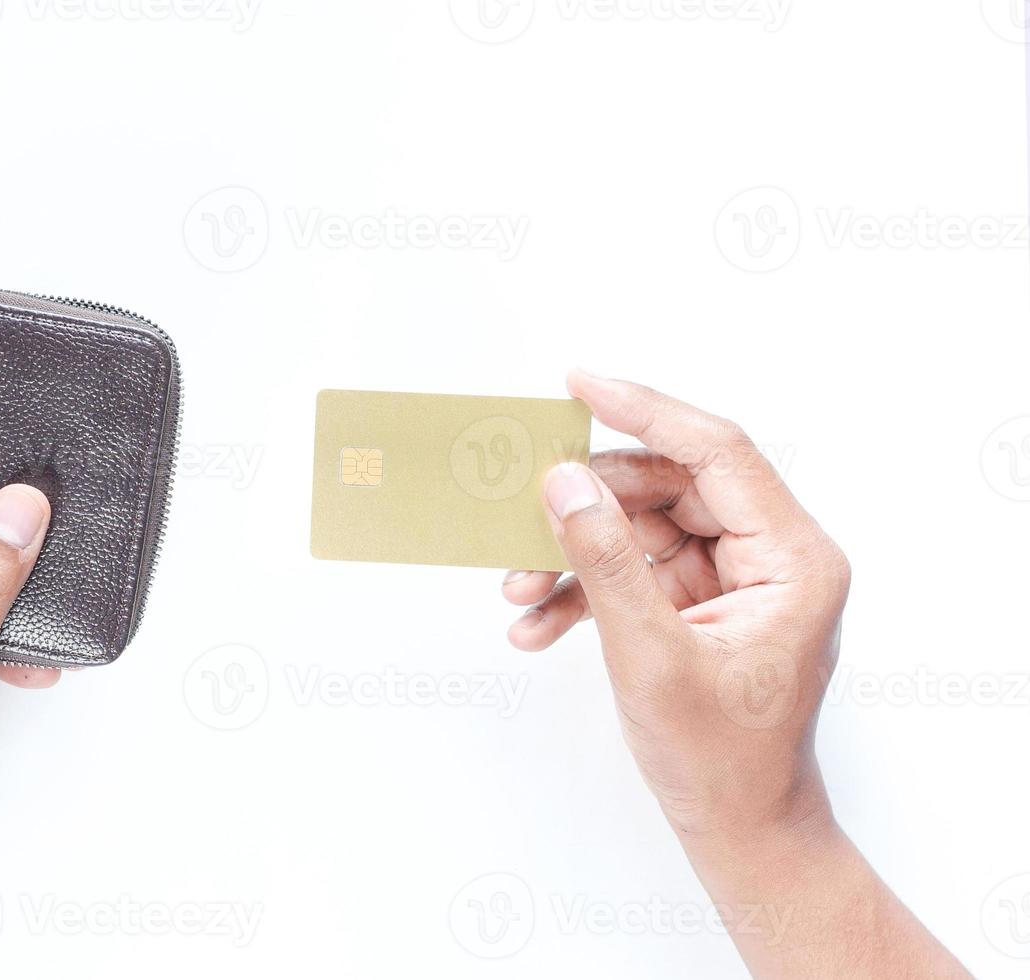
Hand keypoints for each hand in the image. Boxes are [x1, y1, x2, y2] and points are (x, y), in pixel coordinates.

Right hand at [501, 371, 964, 976]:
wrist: (739, 829)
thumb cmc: (720, 759)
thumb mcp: (651, 656)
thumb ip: (605, 560)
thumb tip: (563, 481)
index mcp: (794, 557)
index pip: (717, 451)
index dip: (644, 409)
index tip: (578, 384)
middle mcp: (772, 555)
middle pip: (667, 487)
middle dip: (587, 508)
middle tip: (518, 523)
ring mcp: (735, 579)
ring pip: (640, 528)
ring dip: (574, 556)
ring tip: (516, 592)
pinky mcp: (701, 604)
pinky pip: (634, 570)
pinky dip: (584, 591)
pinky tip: (534, 625)